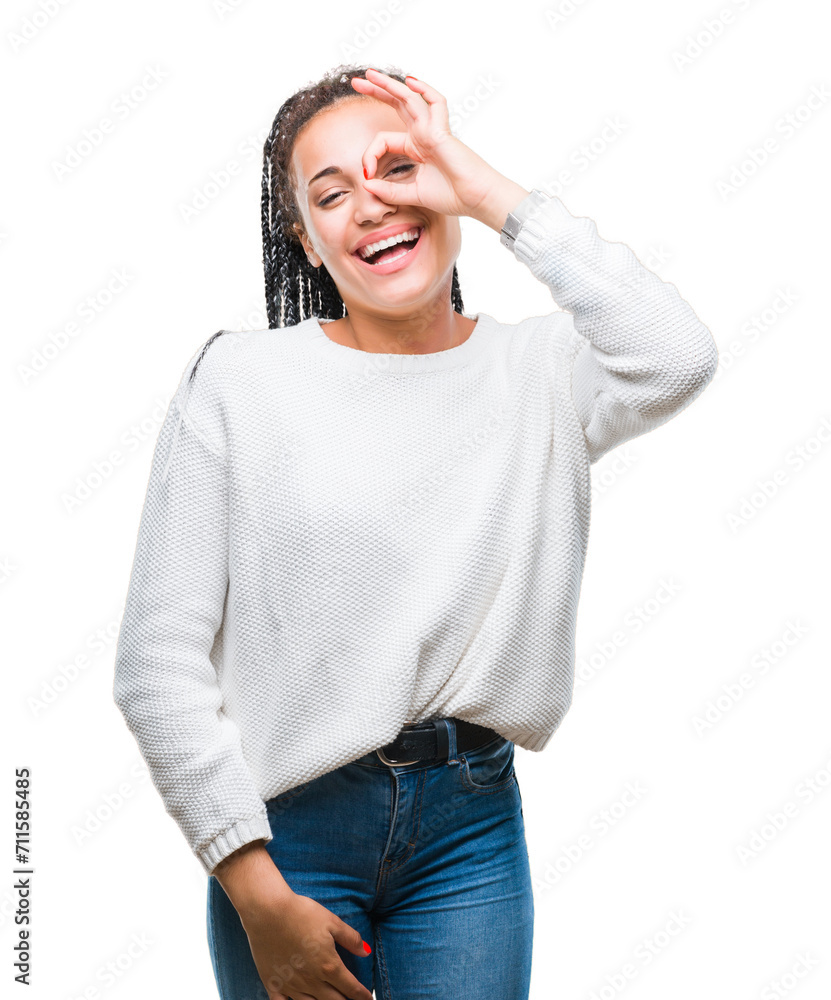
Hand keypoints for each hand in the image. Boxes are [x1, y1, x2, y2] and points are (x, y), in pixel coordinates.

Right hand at [241, 888, 372, 999]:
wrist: (268, 912)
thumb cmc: (301, 913)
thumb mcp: (332, 921)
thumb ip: (350, 938)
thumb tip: (366, 951)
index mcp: (328, 966)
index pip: (351, 988)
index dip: (362, 995)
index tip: (368, 998)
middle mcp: (312, 981)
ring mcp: (291, 985)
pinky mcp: (273, 984)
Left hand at [350, 69, 517, 224]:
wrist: (476, 200)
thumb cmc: (453, 196)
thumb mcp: (413, 195)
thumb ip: (389, 191)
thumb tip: (365, 184)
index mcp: (416, 148)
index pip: (384, 140)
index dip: (369, 155)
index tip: (366, 175)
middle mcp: (423, 135)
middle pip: (397, 105)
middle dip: (376, 92)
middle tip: (356, 82)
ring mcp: (433, 130)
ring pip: (409, 99)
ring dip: (389, 85)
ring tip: (370, 74)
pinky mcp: (443, 132)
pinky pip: (436, 103)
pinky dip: (425, 91)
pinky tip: (411, 82)